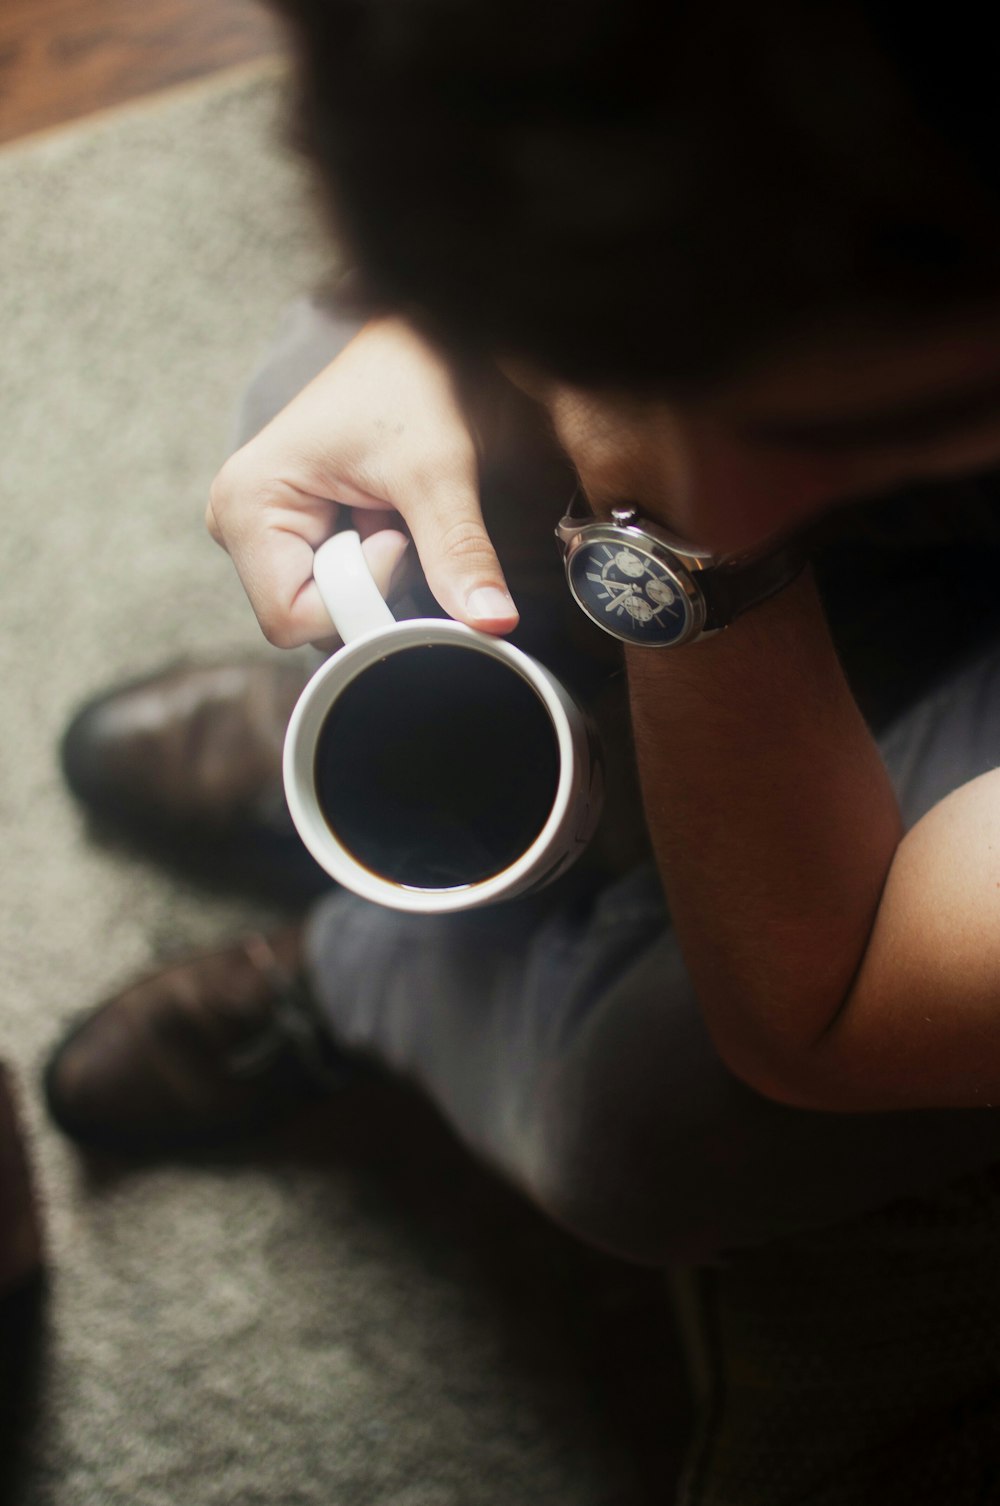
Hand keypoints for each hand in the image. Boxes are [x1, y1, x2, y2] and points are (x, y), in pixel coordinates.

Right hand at [206, 318, 518, 647]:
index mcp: (245, 504)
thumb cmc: (415, 382)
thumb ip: (458, 554)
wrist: (419, 339)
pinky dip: (379, 570)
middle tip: (398, 521)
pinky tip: (386, 518)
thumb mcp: (438, 472)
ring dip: (380, 579)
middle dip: (371, 588)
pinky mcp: (292, 536)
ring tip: (391, 511)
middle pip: (308, 620)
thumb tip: (494, 625)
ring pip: (329, 610)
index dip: (359, 596)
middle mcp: (237, 523)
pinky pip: (340, 590)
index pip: (292, 618)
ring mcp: (264, 533)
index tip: (396, 536)